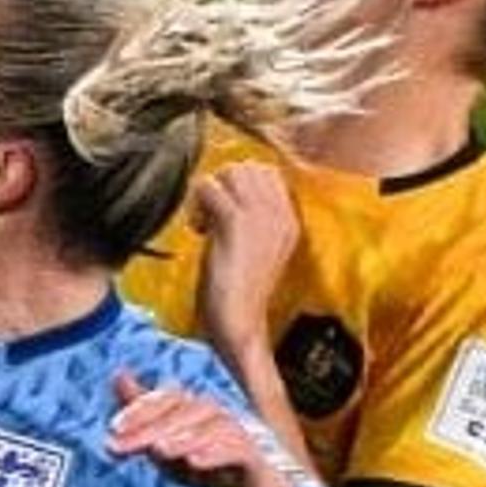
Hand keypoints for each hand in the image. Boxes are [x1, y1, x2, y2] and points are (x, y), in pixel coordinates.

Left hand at [107, 369, 298, 486]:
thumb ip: (144, 419)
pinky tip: (194, 462)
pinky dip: (216, 453)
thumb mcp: (169, 450)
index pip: (167, 397)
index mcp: (196, 410)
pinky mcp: (257, 458)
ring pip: (212, 424)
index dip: (140, 408)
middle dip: (153, 426)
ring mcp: (240, 433)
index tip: (113, 428)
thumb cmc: (211, 472)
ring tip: (159, 450)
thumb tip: (118, 376)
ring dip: (183, 436)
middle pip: (186, 408)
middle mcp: (218, 415)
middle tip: (127, 445)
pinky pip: (239, 449)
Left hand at [189, 162, 301, 355]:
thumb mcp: (254, 244)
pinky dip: (196, 204)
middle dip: (221, 185)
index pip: (266, 171)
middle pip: (246, 167)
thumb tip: (227, 185)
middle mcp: (280, 213)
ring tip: (206, 223)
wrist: (240, 319)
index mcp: (289, 219)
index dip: (237, 185)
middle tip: (211, 216)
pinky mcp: (236, 223)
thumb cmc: (239, 286)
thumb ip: (251, 215)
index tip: (225, 214)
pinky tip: (199, 230)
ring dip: (208, 192)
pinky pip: (208, 187)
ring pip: (228, 172)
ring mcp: (261, 216)